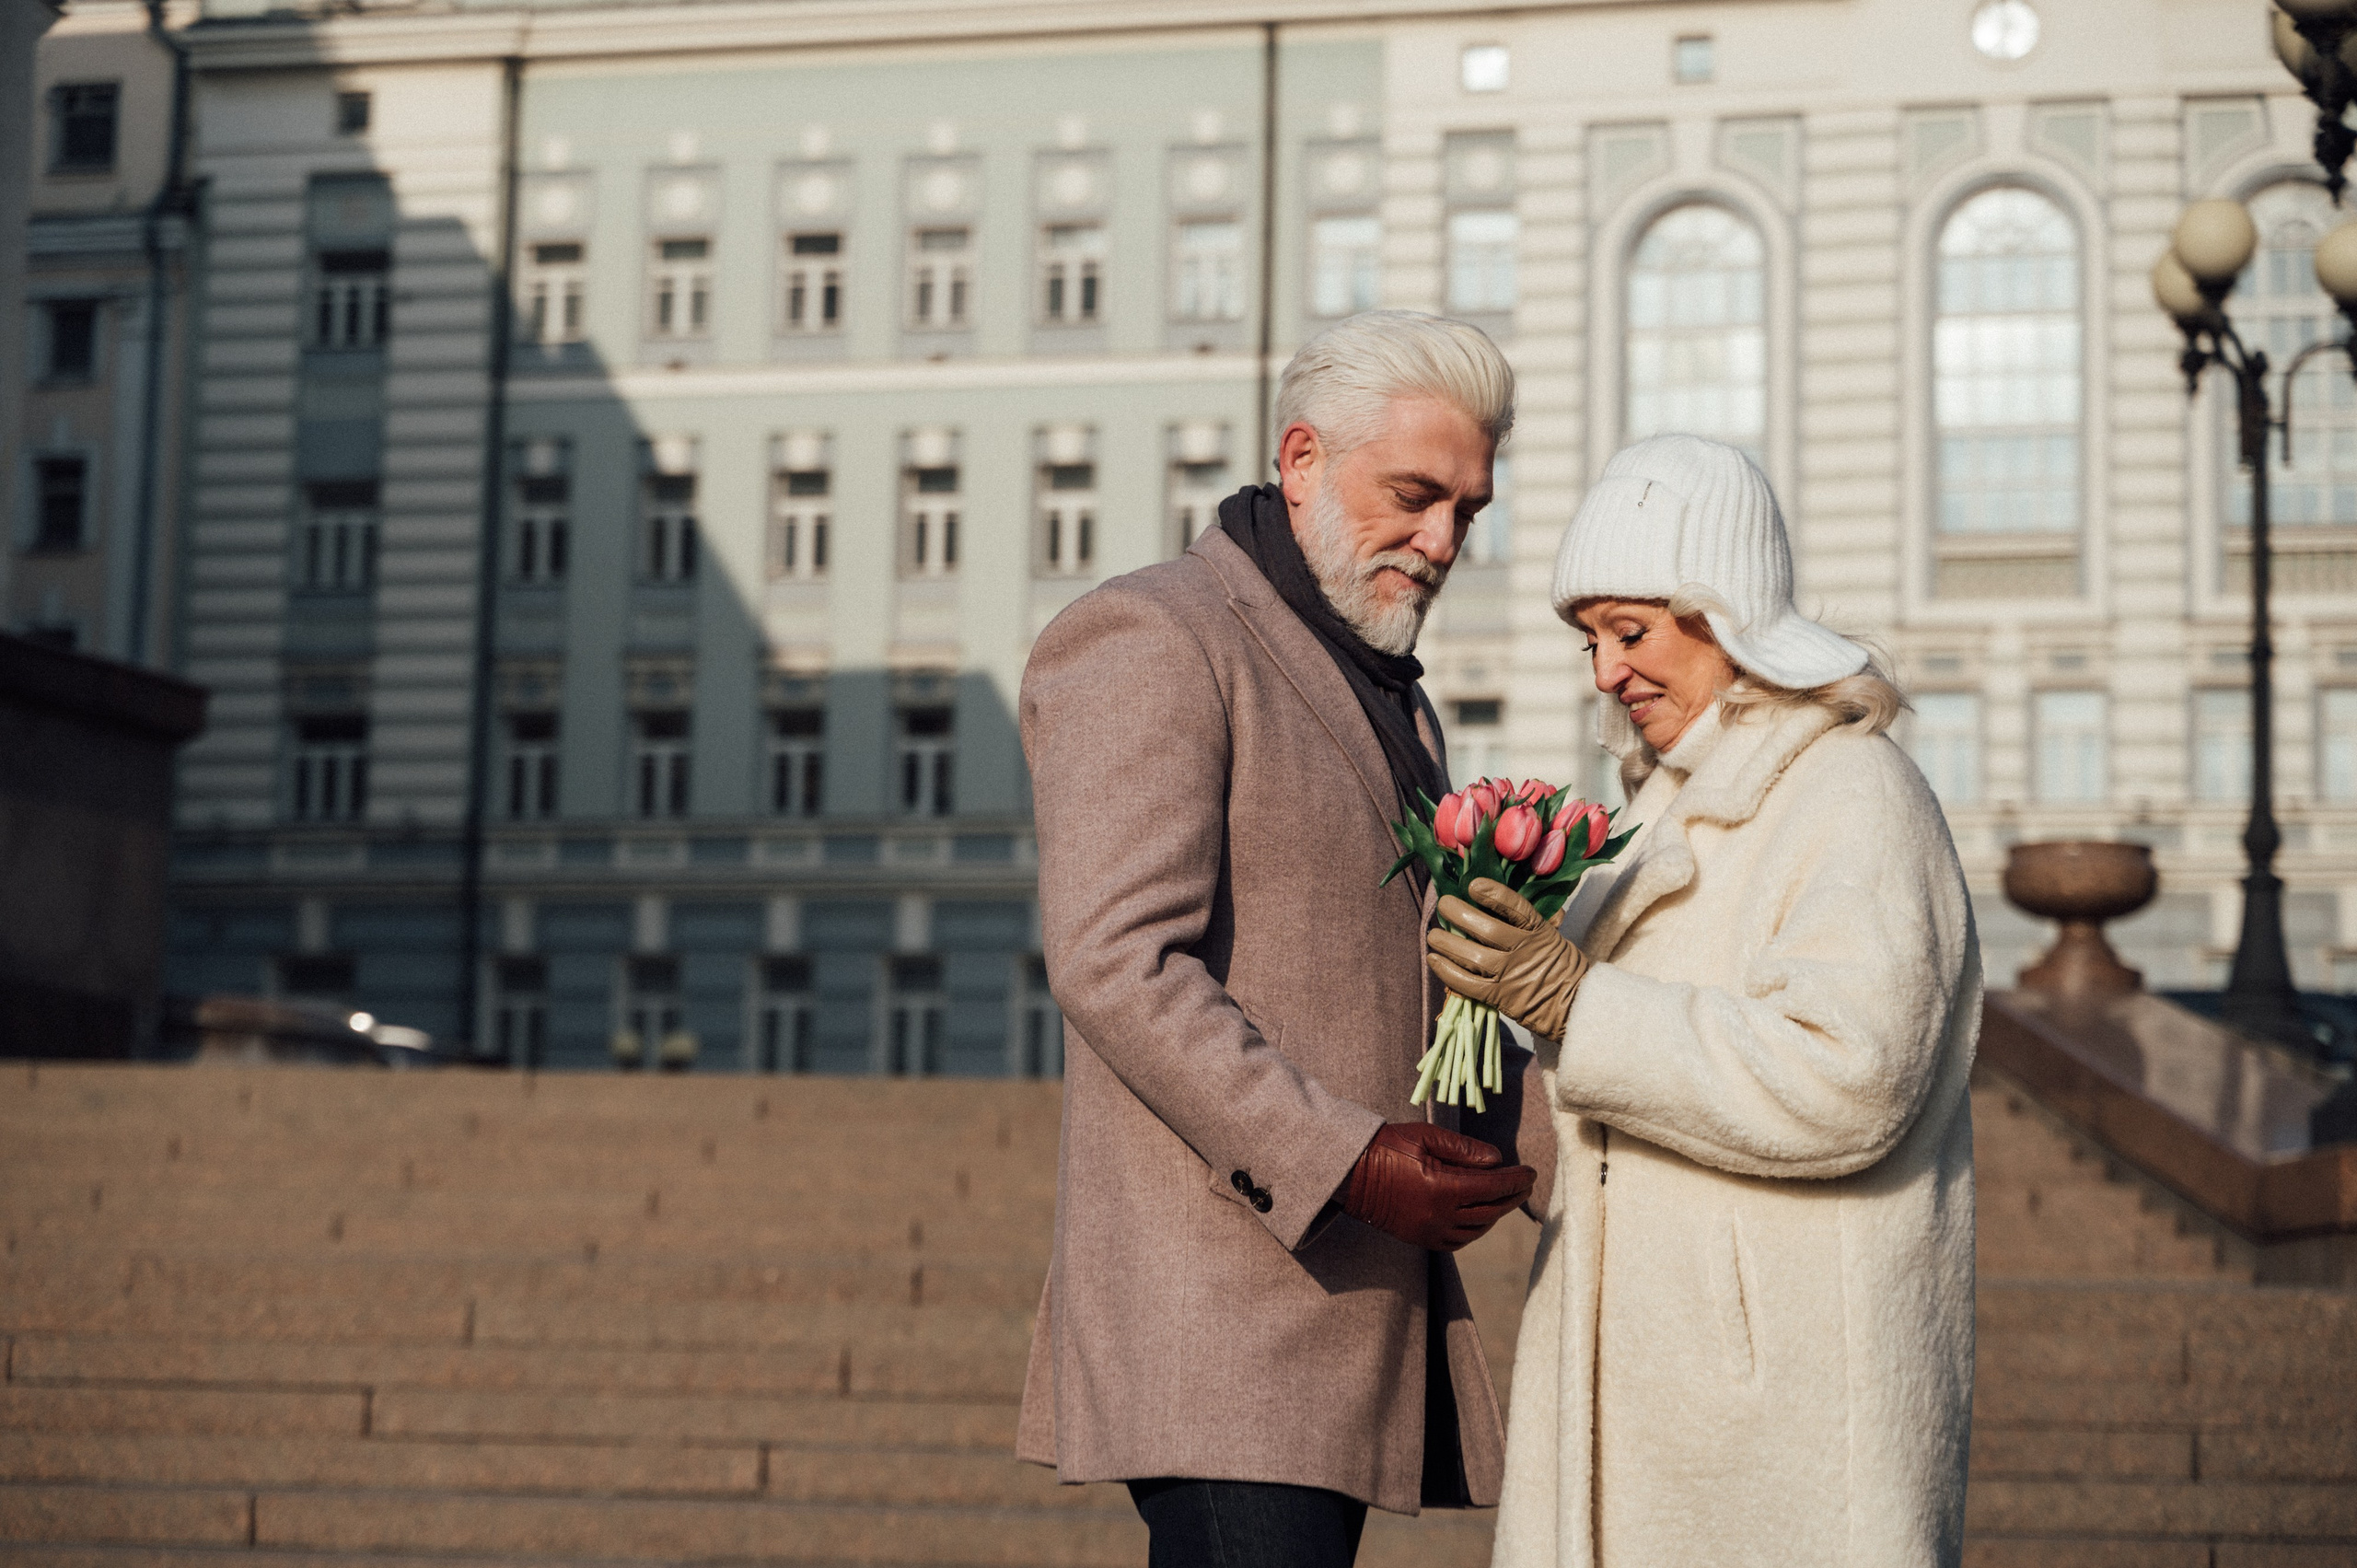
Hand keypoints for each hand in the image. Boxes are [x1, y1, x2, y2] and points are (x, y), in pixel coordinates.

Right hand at [1338, 1122, 1535, 1250]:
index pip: (1492, 1187)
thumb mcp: (1426, 1137)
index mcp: (1442, 1189)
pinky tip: (1481, 1215)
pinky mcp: (1420, 1239)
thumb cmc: (1388, 1146)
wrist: (1351, 1173)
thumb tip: (1497, 1160)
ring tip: (1506, 1197)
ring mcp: (1429, 1232)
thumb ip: (1464, 1149)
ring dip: (1496, 1214)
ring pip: (1477, 1230)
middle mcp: (1439, 1216)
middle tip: (1526, 1183)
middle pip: (1490, 1211)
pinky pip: (1458, 1241)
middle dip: (1512, 1197)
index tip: (1532, 1171)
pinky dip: (1475, 1230)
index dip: (1516, 1180)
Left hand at [1427, 878, 1591, 1041]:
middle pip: (1486, 929)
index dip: (1493, 894)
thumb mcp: (1555, 938)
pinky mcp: (1499, 997)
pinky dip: (1447, 971)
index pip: (1515, 907)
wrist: (1576, 1007)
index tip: (1473, 885)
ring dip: (1447, 943)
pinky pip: (1467, 983)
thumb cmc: (1563, 969)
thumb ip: (1532, 920)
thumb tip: (1512, 894)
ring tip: (1433, 935)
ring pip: (1472, 955)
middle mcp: (1524, 950)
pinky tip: (1434, 960)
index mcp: (1540, 932)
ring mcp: (1510, 974)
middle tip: (1444, 905)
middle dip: (1459, 914)